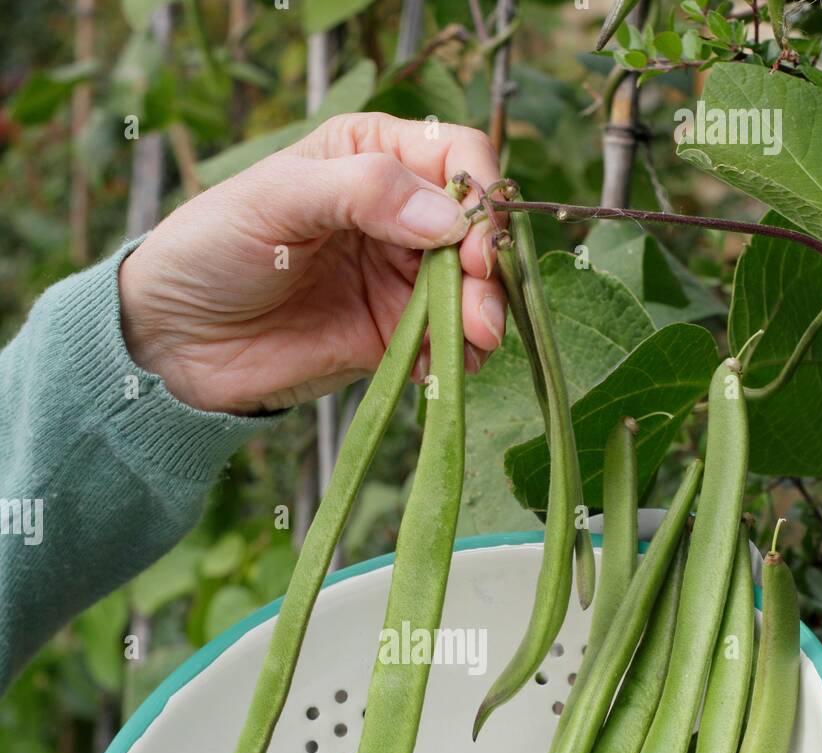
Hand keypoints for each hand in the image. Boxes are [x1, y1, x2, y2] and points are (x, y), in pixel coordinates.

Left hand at [119, 113, 505, 414]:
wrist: (174, 340)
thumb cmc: (210, 248)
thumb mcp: (279, 198)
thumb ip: (364, 193)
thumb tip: (447, 217)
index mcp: (369, 156)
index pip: (454, 156)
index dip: (476, 194)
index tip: (471, 240)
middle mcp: (393, 214)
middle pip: (472, 230)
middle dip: (487, 268)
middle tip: (483, 309)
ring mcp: (395, 278)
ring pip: (468, 290)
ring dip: (482, 316)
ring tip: (475, 342)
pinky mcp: (390, 337)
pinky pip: (444, 343)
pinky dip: (457, 356)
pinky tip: (445, 367)